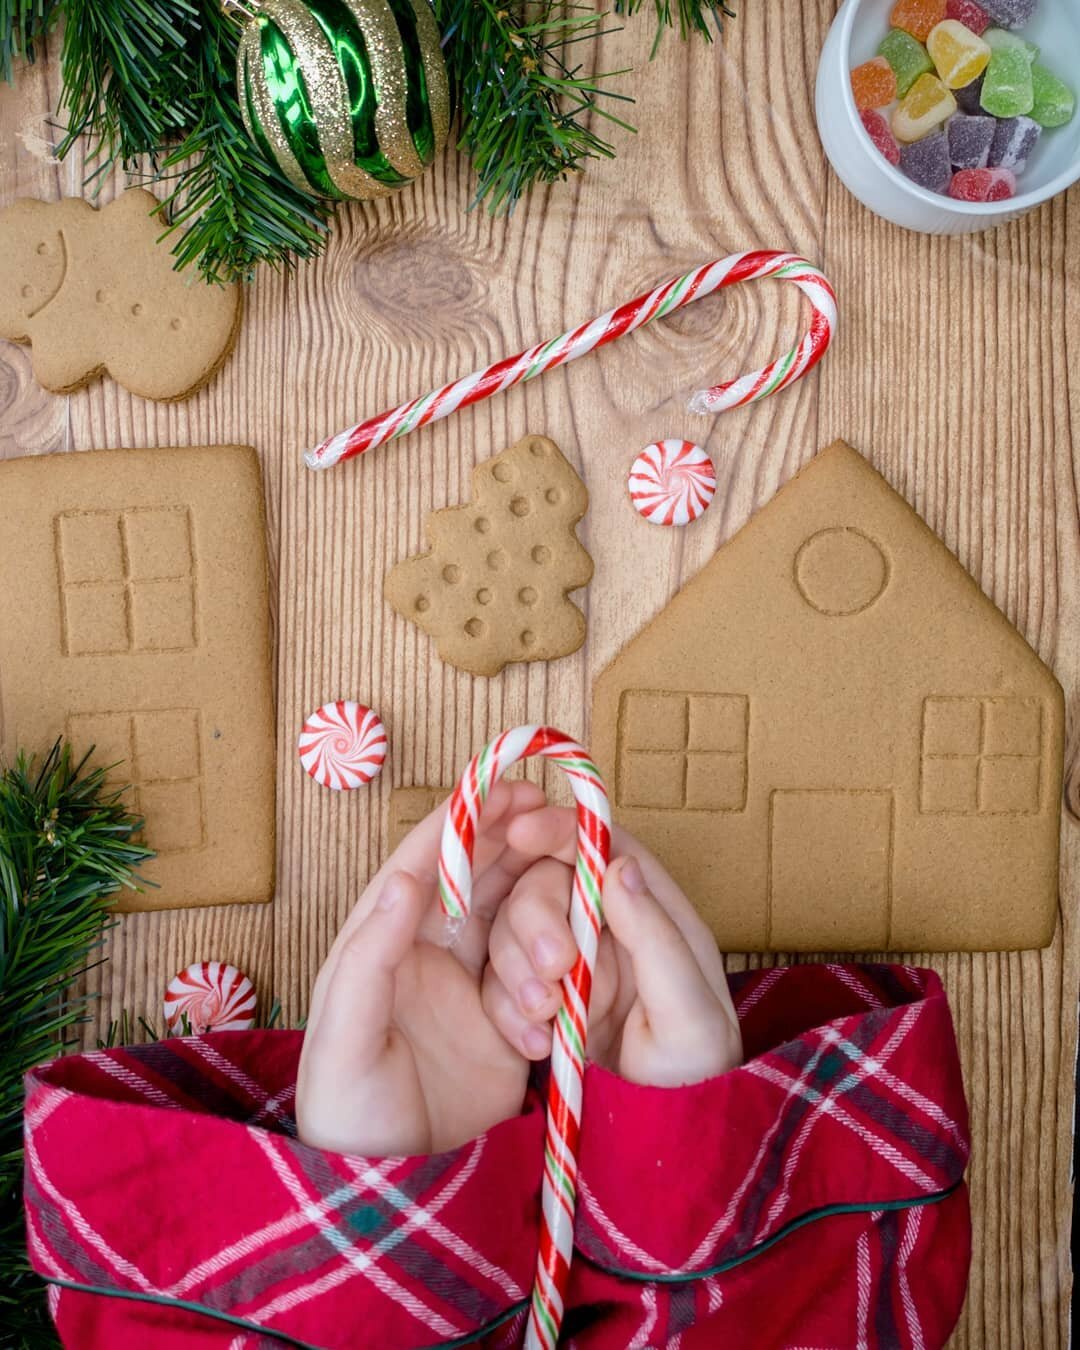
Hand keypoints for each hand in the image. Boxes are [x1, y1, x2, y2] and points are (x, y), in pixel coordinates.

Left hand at [297, 779, 546, 1156]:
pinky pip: (538, 979)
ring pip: (515, 922)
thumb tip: (404, 879)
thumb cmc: (346, 1112)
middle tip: (556, 818)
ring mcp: (470, 985)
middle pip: (477, 880)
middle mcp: (427, 953)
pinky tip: (549, 1003)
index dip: (462, 821)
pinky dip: (550, 983)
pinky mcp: (507, 1022)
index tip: (504, 785)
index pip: (423, 864)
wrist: (390, 1191)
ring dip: (539, 923)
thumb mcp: (346, 1036)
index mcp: (381, 942)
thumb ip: (370, 956)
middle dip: (514, 848)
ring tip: (555, 945)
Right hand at [481, 807, 741, 1086]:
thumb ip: (654, 936)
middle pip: (542, 886)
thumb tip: (618, 866)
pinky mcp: (536, 1002)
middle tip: (554, 972)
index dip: (559, 830)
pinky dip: (507, 1010)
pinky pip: (498, 986)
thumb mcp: (688, 1007)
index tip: (522, 832)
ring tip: (547, 1018)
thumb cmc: (697, 1072)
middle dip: (534, 922)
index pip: (599, 846)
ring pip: (510, 934)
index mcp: (649, 909)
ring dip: (517, 971)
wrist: (668, 1137)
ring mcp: (566, 964)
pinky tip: (536, 1045)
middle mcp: (603, 927)